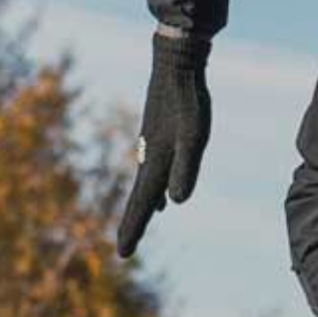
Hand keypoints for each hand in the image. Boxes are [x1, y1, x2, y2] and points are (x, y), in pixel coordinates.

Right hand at [116, 31, 212, 257]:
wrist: (178, 61)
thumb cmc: (188, 99)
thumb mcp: (194, 135)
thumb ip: (186, 167)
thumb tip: (176, 200)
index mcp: (156, 160)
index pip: (142, 203)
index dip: (133, 229)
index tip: (122, 255)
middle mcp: (148, 155)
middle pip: (140, 197)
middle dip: (135, 223)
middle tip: (125, 249)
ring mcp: (151, 144)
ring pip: (146, 182)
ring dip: (144, 205)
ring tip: (146, 221)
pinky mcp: (158, 132)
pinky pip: (153, 168)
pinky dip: (155, 185)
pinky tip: (165, 189)